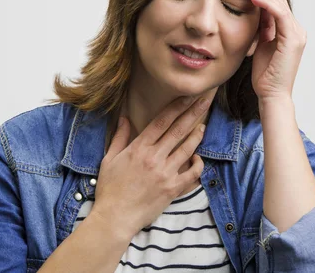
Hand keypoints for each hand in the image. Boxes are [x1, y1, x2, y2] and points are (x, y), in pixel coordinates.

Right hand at [90, 93, 212, 239]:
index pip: (161, 121)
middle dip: (193, 113)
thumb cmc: (110, 188)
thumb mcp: (109, 159)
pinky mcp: (172, 189)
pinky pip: (192, 174)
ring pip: (187, 149)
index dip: (177, 107)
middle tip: (205, 100)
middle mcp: (154, 158)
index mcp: (139, 148)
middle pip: (178, 130)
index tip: (187, 96)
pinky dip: (198, 165)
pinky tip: (198, 158)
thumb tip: (125, 117)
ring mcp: (165, 173)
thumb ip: (120, 136)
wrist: (115, 217)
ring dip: (197, 135)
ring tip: (203, 126)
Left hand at [241, 0, 306, 99]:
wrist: (271, 95)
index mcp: (288, 29)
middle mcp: (295, 28)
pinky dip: (265, 4)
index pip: (276, 1)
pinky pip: (278, 15)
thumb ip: (262, 27)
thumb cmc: (265, 74)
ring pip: (278, 3)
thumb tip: (255, 9)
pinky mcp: (292, 39)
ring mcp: (296, 33)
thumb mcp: (261, 44)